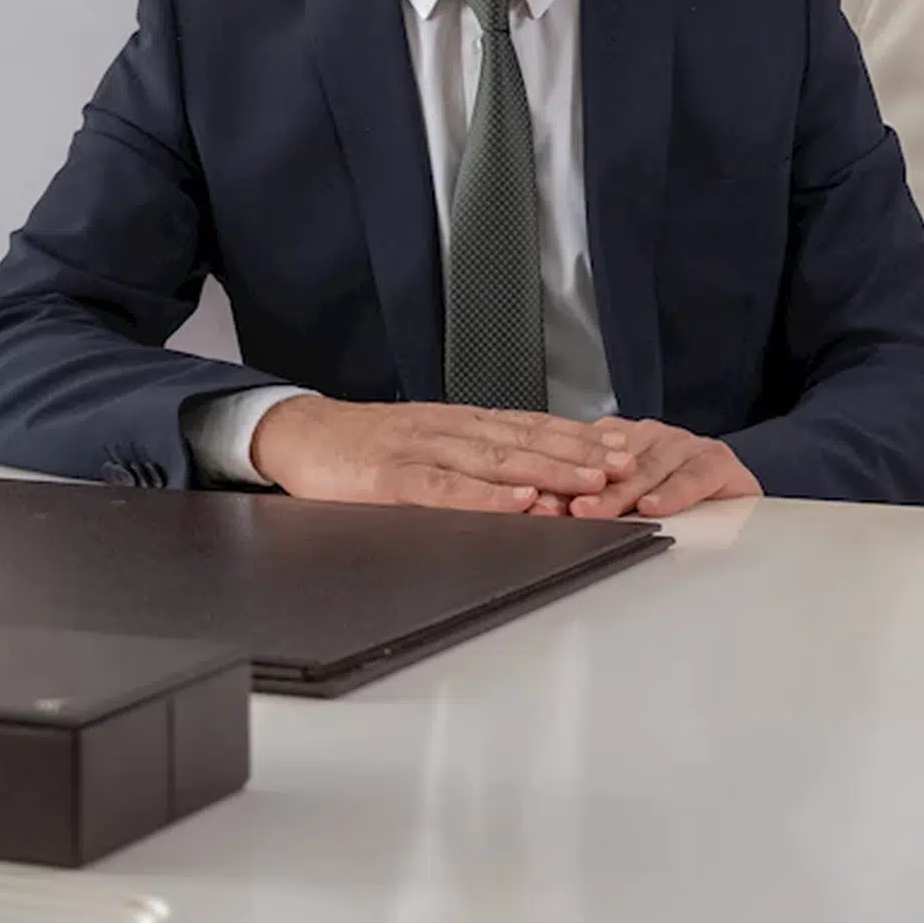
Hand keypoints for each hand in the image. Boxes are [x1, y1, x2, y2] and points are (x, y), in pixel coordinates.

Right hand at [250, 394, 636, 512]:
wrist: (297, 432)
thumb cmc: (362, 447)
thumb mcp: (423, 443)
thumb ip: (469, 460)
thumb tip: (528, 483)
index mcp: (458, 423)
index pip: (529, 425)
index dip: (577, 435)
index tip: (621, 445)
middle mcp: (448, 429)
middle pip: (524, 439)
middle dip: (579, 452)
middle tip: (625, 463)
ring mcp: (421, 449)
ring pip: (496, 459)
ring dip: (548, 470)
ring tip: (592, 482)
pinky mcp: (392, 477)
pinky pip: (447, 487)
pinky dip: (487, 495)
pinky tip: (520, 499)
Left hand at [561, 418, 762, 519]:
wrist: (741, 507)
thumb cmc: (681, 510)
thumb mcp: (631, 504)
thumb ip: (597, 502)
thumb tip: (547, 514)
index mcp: (625, 439)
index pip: (588, 456)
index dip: (563, 480)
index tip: (538, 503)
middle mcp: (653, 437)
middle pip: (614, 463)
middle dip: (585, 489)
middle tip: (561, 509)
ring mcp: (686, 445)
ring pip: (649, 468)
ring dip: (621, 493)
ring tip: (596, 512)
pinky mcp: (718, 461)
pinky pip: (693, 476)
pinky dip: (673, 493)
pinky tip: (654, 507)